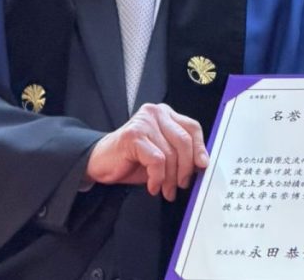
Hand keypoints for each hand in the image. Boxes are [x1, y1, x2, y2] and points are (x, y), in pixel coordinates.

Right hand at [84, 103, 207, 200]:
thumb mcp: (162, 154)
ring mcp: (144, 122)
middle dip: (185, 168)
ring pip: (170, 153)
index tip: (203, 165)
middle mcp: (156, 113)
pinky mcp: (133, 135)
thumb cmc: (132, 158)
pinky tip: (152, 185)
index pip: (192, 127)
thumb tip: (201, 164)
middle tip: (181, 184)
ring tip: (166, 189)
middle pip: (183, 141)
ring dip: (170, 178)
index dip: (200, 148)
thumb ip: (180, 153)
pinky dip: (157, 177)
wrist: (100, 162)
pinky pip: (156, 160)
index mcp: (166, 114)